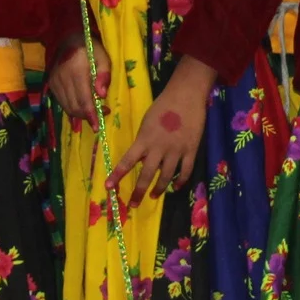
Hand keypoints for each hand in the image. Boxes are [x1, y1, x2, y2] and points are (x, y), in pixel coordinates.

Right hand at [48, 34, 109, 129]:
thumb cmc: (91, 47)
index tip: (97, 126)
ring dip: (80, 113)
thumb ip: (104, 75)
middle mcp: (62, 79)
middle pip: (74, 106)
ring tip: (94, 110)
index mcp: (77, 72)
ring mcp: (54, 82)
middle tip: (103, 113)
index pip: (83, 100)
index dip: (90, 115)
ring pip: (66, 106)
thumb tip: (102, 95)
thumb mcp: (104, 57)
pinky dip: (72, 107)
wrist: (68, 38)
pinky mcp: (51, 83)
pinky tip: (82, 105)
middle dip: (87, 116)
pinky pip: (61, 101)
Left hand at [107, 58, 214, 207]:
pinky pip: (185, 170)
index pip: (127, 162)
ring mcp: (176, 150)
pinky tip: (176, 186)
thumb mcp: (147, 122)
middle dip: (139, 192)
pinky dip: (180, 181)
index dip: (117, 176)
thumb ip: (144, 140)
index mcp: (144, 139)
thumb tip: (142, 156)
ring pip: (166, 176)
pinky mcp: (191, 149)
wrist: (186, 94)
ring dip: (159, 189)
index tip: (108, 187)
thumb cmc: (164, 104)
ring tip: (154, 196)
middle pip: (146, 175)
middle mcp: (158, 148)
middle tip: (133, 204)